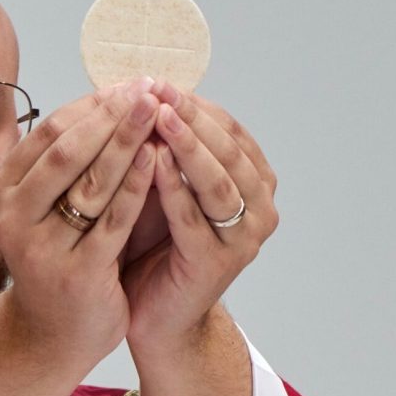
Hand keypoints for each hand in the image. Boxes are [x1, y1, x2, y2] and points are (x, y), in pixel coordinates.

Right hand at [0, 77, 159, 373]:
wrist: (52, 333)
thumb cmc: (58, 258)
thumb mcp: (46, 208)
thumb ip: (65, 164)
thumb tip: (108, 99)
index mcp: (4, 192)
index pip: (48, 133)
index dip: (91, 105)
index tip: (128, 85)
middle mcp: (15, 217)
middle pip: (66, 152)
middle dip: (111, 115)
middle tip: (148, 88)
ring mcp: (43, 247)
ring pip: (90, 182)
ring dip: (128, 141)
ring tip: (159, 112)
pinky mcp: (77, 273)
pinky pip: (112, 220)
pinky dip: (136, 185)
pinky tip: (160, 158)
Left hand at [122, 82, 278, 349]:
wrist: (154, 315)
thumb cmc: (152, 245)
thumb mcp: (159, 187)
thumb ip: (161, 147)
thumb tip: (136, 89)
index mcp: (252, 182)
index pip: (228, 129)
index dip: (194, 103)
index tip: (157, 79)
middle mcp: (259, 207)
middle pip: (227, 149)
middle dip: (191, 116)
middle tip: (157, 89)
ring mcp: (243, 238)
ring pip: (218, 180)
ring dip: (187, 145)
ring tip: (157, 116)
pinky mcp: (217, 264)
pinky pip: (194, 218)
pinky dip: (173, 188)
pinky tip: (151, 162)